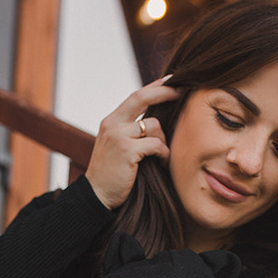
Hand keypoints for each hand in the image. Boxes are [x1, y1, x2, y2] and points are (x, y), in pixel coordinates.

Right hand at [85, 78, 178, 209]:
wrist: (96, 196)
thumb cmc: (111, 175)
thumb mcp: (116, 147)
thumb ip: (130, 132)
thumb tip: (156, 122)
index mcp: (111, 121)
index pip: (135, 96)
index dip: (155, 86)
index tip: (171, 80)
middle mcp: (112, 124)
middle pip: (142, 97)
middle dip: (164, 92)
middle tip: (181, 92)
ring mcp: (118, 136)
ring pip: (154, 125)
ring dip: (163, 140)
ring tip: (161, 155)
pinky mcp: (126, 151)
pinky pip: (156, 144)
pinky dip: (163, 153)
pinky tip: (161, 162)